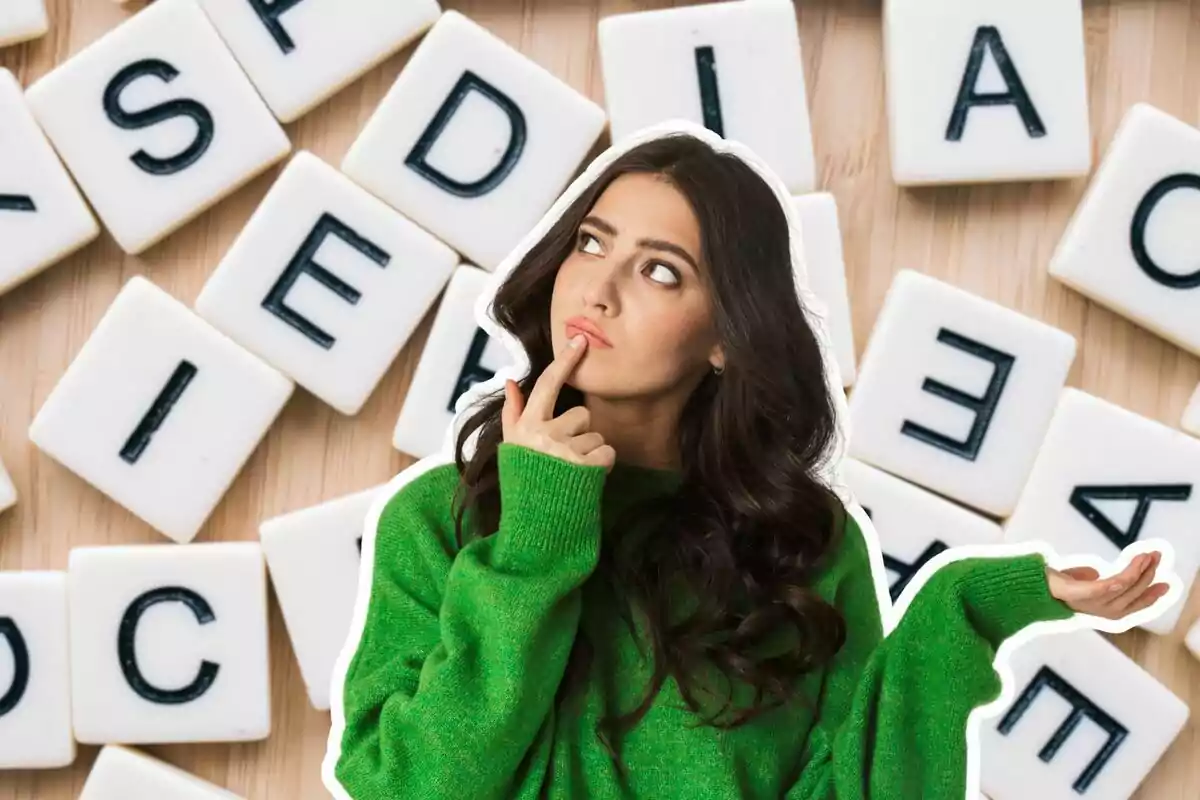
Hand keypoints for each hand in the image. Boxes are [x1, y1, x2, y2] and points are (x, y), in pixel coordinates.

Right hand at [501, 333, 616, 472]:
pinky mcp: (586, 467)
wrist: (536, 524)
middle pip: (581, 415)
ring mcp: (567, 450)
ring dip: (590, 452)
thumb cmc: (525, 481)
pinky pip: (607, 452)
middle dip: (580, 433)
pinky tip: (586, 478)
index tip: (580, 340)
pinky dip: (602, 465)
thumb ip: (513, 413)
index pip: (548, 384)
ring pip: (596, 435)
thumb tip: (511, 382)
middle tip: (565, 456)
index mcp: (527, 425)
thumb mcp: (512, 446)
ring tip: (572, 471)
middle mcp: (546, 434)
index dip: (566, 360)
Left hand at [1045, 550, 1168, 619]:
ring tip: (1148, 556)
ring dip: (1139, 571)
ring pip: (1124, 588)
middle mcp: (1098, 611)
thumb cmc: (1047, 584)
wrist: (1025, 585)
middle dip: (1148, 576)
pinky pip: (1109, 586)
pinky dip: (1125, 575)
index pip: (1131, 606)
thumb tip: (1094, 571)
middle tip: (1158, 558)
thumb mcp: (1071, 581)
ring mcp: (1090, 604)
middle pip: (1132, 596)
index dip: (1149, 597)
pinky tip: (1134, 566)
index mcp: (1099, 610)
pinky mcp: (1081, 594)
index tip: (1165, 584)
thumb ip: (1085, 579)